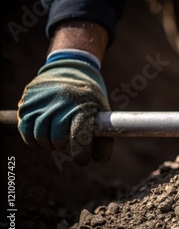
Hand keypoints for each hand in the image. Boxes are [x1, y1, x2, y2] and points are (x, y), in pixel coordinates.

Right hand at [17, 50, 112, 164]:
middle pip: (57, 140)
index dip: (80, 154)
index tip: (82, 159)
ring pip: (38, 136)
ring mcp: (41, 101)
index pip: (78, 138)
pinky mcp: (26, 101)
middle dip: (64, 149)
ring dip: (48, 145)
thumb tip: (101, 160)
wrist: (71, 67)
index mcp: (82, 105)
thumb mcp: (103, 112)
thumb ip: (104, 137)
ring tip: (57, 141)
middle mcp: (60, 102)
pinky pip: (25, 128)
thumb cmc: (90, 96)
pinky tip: (43, 136)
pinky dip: (33, 138)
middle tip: (70, 147)